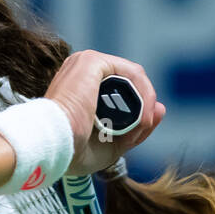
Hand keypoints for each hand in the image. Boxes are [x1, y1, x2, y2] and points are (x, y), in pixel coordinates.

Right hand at [45, 51, 166, 174]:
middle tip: (145, 126)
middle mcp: (82, 72)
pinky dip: (144, 93)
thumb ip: (136, 128)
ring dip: (145, 102)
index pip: (120, 92)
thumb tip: (161, 110)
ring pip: (133, 77)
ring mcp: (86, 64)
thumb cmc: (72, 151)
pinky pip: (132, 73)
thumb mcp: (112, 143)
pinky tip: (143, 114)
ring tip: (144, 124)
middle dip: (144, 106)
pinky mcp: (93, 62)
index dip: (138, 109)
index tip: (143, 129)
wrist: (53, 147)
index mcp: (80, 88)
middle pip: (128, 84)